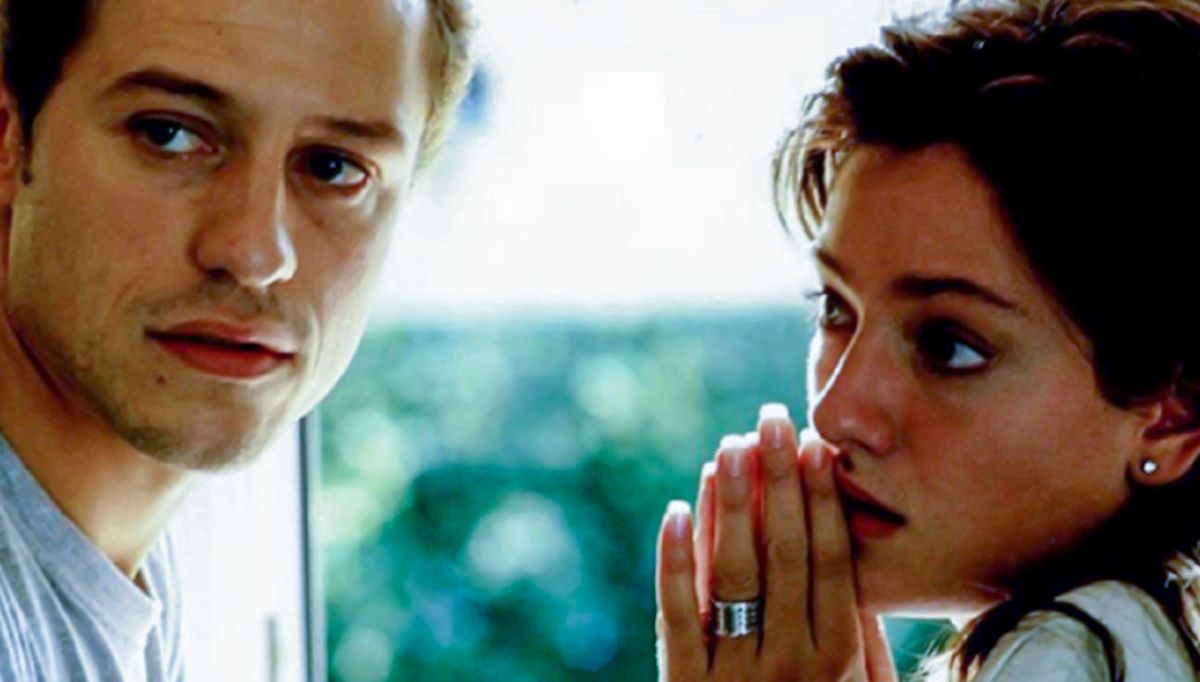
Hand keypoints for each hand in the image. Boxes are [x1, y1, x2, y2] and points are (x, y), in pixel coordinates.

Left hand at [655, 405, 896, 681]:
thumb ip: (858, 633)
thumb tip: (850, 551)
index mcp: (838, 660)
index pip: (829, 561)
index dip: (821, 499)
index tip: (814, 446)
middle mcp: (791, 664)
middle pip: (784, 554)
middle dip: (778, 481)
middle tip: (771, 419)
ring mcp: (735, 675)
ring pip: (732, 575)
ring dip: (730, 504)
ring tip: (729, 447)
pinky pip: (677, 614)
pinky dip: (673, 560)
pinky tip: (676, 510)